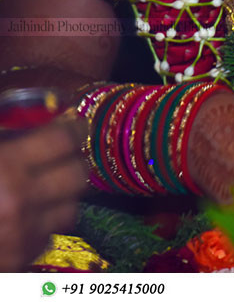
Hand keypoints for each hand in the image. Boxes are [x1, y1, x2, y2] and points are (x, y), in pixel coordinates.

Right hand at [0, 120, 87, 270]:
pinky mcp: (14, 264)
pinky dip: (42, 226)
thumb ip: (3, 139)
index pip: (62, 140)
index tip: (71, 124)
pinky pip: (46, 238)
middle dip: (74, 161)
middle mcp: (19, 204)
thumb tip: (30, 117)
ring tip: (49, 186)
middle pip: (76, 176)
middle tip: (66, 154)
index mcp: (5, 169)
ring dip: (63, 196)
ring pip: (70, 210)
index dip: (70, 128)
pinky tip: (26, 216)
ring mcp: (20, 237)